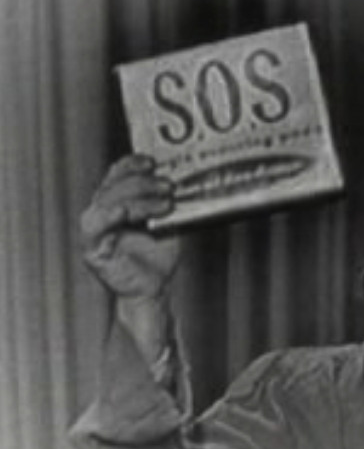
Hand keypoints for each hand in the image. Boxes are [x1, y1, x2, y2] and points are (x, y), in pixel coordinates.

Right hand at [81, 155, 180, 300]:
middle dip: (144, 181)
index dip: (132, 163)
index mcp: (118, 201)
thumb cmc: (159, 255)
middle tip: (169, 185)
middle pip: (115, 185)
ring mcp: (95, 229)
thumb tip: (186, 180)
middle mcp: (103, 211)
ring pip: (108, 201)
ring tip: (165, 203)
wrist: (154, 287)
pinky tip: (127, 212)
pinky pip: (95, 225)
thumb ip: (170, 201)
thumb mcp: (170, 221)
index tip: (152, 161)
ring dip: (138, 198)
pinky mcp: (92, 248)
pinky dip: (111, 215)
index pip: (118, 173)